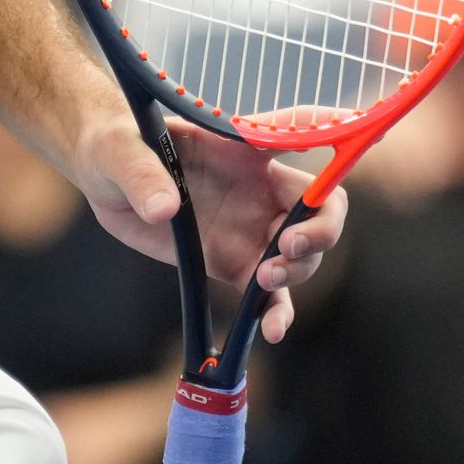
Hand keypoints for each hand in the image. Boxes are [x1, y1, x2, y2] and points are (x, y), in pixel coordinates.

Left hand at [70, 110, 347, 345]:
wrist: (103, 177)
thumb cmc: (116, 145)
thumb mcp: (120, 151)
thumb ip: (144, 175)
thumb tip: (165, 209)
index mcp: (242, 147)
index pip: (300, 133)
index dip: (333, 132)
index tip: (360, 135)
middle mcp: (259, 189)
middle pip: (320, 208)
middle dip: (319, 231)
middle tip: (286, 248)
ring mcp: (250, 229)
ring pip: (302, 255)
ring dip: (297, 270)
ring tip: (263, 279)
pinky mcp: (233, 265)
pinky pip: (267, 295)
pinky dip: (275, 314)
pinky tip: (273, 332)